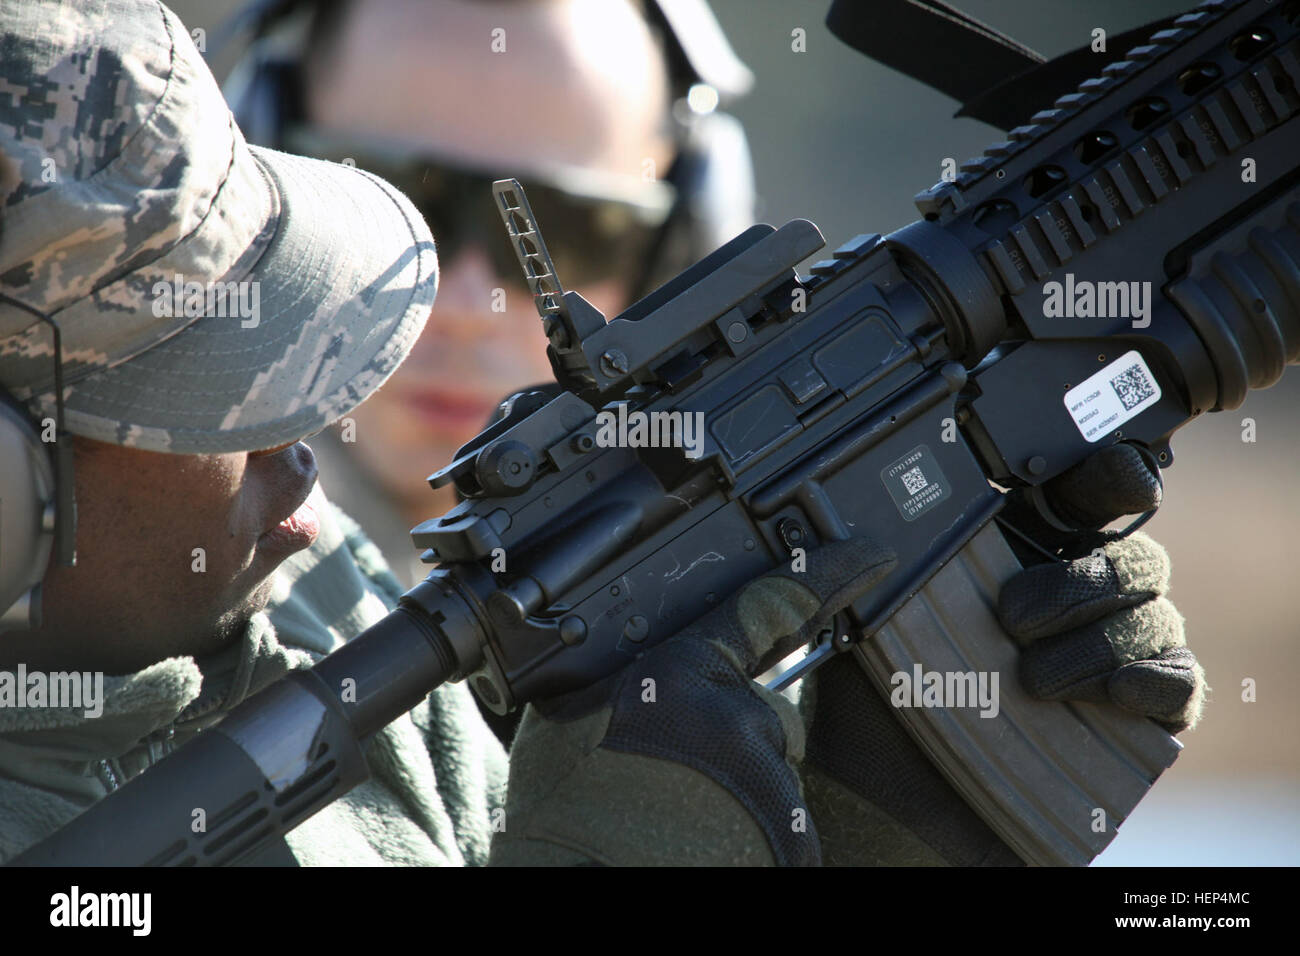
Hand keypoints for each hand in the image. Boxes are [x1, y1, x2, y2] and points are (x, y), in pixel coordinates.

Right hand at [489, 538, 893, 865]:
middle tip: (673, 776)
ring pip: (772, 772)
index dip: (823, 578)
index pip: (767, 608)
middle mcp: (735, 721)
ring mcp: (768, 782)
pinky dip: (751, 834)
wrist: (580, 884)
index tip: (867, 557)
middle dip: (735, 739)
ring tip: (675, 817)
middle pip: (767, 714)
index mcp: (679, 675)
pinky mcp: (789, 839)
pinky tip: (700, 843)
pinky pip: (782, 824)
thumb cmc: (565, 814)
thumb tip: (661, 673)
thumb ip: (638, 681)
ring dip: (739, 791)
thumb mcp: (574, 717)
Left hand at [798, 443, 1204, 866]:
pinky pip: (1179, 681)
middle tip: (1012, 619)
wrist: (895, 793)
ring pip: (1154, 615)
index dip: (1108, 479)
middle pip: (1133, 556)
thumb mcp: (869, 618)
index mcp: (1023, 554)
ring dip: (1094, 642)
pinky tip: (1109, 693)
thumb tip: (867, 528)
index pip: (1088, 497)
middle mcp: (1081, 597)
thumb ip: (882, 565)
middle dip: (1080, 581)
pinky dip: (1148, 680)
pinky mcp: (1141, 716)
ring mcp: (1118, 654)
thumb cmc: (881, 696)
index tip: (1109, 478)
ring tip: (1031, 681)